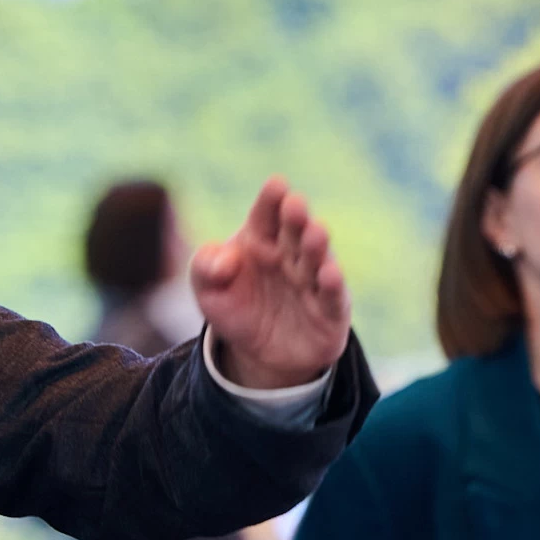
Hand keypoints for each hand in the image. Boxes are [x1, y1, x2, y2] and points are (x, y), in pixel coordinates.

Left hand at [191, 176, 351, 390]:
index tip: (276, 185)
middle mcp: (291, 255)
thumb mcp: (207, 289)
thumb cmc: (235, 309)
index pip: (265, 215)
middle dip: (296, 217)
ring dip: (317, 246)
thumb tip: (226, 261)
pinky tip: (329, 273)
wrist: (258, 354)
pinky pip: (333, 296)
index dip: (271, 200)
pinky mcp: (331, 311)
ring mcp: (313, 281)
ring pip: (317, 259)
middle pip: (294, 231)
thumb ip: (206, 267)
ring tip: (315, 232)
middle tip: (295, 204)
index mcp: (261, 239)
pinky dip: (333, 284)